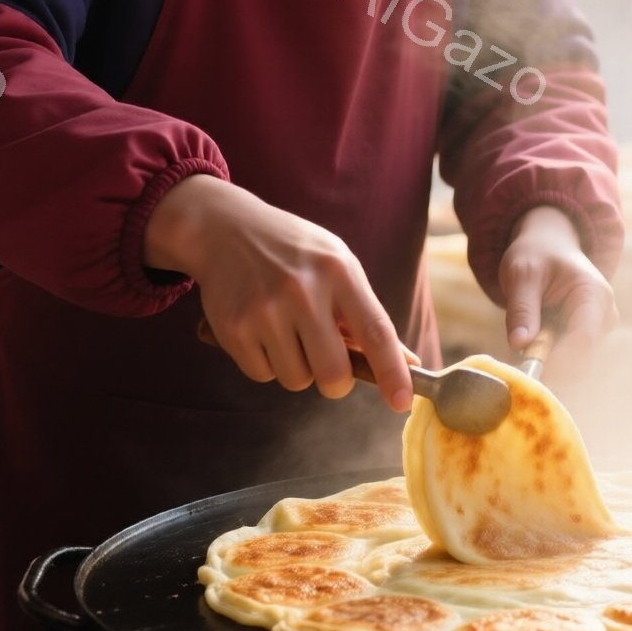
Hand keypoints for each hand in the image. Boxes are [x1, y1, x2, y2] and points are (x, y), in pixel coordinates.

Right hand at [143, 175, 412, 410]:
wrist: (224, 228)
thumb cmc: (292, 251)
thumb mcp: (336, 264)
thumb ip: (366, 313)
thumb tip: (406, 362)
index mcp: (338, 271)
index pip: (375, 332)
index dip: (392, 372)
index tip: (402, 402)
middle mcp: (302, 291)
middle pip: (333, 374)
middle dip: (335, 382)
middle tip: (328, 365)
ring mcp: (265, 310)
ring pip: (296, 380)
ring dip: (297, 368)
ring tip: (286, 332)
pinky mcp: (234, 328)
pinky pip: (262, 375)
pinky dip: (265, 362)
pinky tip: (260, 329)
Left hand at [499, 205, 618, 356]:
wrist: (548, 245)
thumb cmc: (537, 254)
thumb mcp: (522, 274)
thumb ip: (522, 309)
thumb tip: (518, 345)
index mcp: (594, 294)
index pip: (584, 338)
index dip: (559, 360)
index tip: (529, 370)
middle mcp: (604, 315)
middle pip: (582, 357)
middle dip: (550, 363)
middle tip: (518, 353)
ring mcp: (599, 329)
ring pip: (575, 363)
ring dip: (548, 359)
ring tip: (526, 334)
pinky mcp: (589, 338)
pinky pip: (569, 360)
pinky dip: (548, 357)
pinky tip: (534, 337)